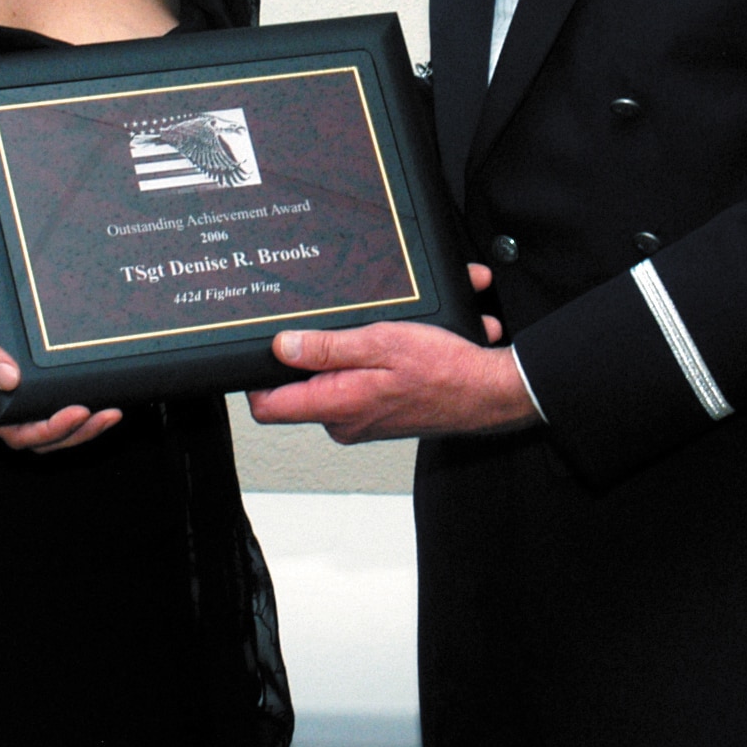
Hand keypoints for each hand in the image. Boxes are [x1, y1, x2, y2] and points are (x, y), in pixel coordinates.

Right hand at [0, 268, 121, 452]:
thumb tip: (11, 378)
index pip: (18, 433)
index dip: (53, 430)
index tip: (82, 410)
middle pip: (35, 436)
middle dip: (76, 432)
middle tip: (111, 414)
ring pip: (38, 421)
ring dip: (74, 422)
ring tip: (107, 408)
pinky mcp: (1, 368)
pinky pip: (35, 398)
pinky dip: (61, 399)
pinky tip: (82, 384)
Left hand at [245, 264, 532, 441]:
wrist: (490, 391)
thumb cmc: (444, 370)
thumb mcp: (379, 343)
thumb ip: (326, 348)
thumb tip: (281, 347)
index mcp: (337, 405)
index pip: (268, 407)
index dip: (255, 378)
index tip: (259, 351)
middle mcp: (344, 421)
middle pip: (302, 384)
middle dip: (319, 349)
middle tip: (345, 325)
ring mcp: (362, 419)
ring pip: (337, 376)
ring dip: (357, 348)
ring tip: (389, 330)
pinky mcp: (380, 412)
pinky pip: (363, 380)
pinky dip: (379, 358)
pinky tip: (404, 342)